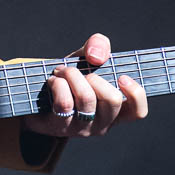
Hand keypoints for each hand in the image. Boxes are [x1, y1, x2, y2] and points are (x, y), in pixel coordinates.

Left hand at [25, 32, 148, 137]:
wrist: (37, 93)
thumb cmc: (71, 76)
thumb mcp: (87, 57)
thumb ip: (99, 46)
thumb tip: (96, 57)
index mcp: (116, 110)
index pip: (138, 112)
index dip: (135, 94)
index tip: (121, 76)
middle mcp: (103, 123)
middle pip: (112, 99)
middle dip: (93, 75)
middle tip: (75, 70)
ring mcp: (82, 129)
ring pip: (87, 98)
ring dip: (72, 75)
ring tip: (61, 71)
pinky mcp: (61, 128)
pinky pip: (65, 103)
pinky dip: (57, 84)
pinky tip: (52, 81)